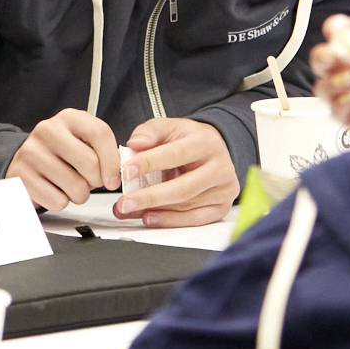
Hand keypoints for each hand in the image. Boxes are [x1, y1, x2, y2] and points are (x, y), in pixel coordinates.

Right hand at [8, 108, 116, 209]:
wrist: (26, 162)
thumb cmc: (62, 154)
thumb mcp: (84, 142)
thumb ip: (106, 151)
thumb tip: (123, 170)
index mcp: (69, 118)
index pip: (100, 133)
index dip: (112, 161)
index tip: (113, 179)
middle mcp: (48, 130)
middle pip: (90, 164)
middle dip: (95, 181)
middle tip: (89, 182)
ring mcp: (32, 152)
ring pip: (76, 187)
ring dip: (79, 195)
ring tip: (70, 186)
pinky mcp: (21, 175)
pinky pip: (57, 201)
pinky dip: (61, 202)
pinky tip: (54, 190)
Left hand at [104, 117, 240, 226]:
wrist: (213, 150)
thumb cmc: (187, 139)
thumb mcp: (167, 127)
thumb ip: (149, 132)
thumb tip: (134, 144)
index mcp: (206, 143)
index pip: (176, 154)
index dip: (149, 163)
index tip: (127, 172)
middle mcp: (220, 167)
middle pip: (183, 188)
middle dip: (149, 197)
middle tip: (124, 203)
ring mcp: (224, 189)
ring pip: (186, 206)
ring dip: (154, 211)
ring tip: (128, 210)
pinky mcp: (222, 207)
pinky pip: (194, 219)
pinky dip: (169, 221)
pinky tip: (149, 218)